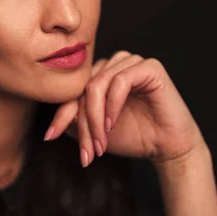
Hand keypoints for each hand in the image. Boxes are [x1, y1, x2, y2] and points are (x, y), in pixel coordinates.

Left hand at [44, 51, 205, 166]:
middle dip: (83, 124)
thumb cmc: (134, 136)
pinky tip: (112, 124)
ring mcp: (131, 62)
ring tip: (100, 143)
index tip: (50, 137)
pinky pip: (120, 81)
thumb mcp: (95, 130)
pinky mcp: (149, 67)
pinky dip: (112, 105)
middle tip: (87, 152)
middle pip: (83, 89)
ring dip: (95, 118)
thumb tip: (52, 123)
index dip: (60, 114)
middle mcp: (113, 64)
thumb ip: (74, 121)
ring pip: (97, 85)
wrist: (166, 147)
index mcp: (99, 75)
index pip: (72, 91)